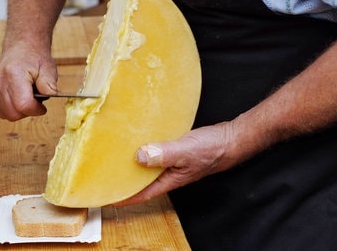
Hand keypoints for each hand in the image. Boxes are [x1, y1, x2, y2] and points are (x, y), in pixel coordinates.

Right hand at [0, 41, 57, 120]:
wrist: (20, 48)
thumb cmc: (34, 58)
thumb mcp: (48, 69)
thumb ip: (49, 83)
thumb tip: (52, 94)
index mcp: (13, 72)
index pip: (23, 105)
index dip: (36, 109)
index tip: (42, 105)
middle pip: (14, 113)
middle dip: (27, 111)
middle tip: (34, 99)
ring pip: (6, 115)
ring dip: (19, 110)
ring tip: (24, 95)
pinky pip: (0, 111)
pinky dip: (10, 108)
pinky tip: (15, 96)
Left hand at [114, 122, 239, 205]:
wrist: (231, 138)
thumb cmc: (212, 149)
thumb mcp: (186, 151)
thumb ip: (164, 154)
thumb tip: (140, 156)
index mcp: (169, 180)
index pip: (141, 194)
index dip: (123, 197)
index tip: (107, 197)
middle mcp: (168, 173)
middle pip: (141, 181)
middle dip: (123, 181)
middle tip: (104, 177)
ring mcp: (171, 162)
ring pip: (147, 167)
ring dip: (132, 165)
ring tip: (114, 159)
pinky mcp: (173, 150)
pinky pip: (154, 152)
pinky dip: (144, 149)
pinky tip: (136, 141)